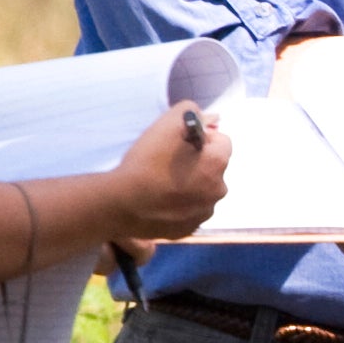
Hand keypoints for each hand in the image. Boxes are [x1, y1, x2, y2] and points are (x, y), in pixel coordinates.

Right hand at [105, 102, 231, 239]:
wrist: (121, 204)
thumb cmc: (145, 161)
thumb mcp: (167, 123)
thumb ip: (191, 113)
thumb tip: (207, 119)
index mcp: (218, 164)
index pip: (222, 141)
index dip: (202, 138)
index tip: (180, 143)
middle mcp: (219, 190)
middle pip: (213, 168)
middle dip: (198, 162)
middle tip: (168, 163)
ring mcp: (204, 213)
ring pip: (202, 191)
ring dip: (190, 185)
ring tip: (161, 183)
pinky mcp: (189, 229)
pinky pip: (189, 211)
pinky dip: (180, 205)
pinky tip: (159, 201)